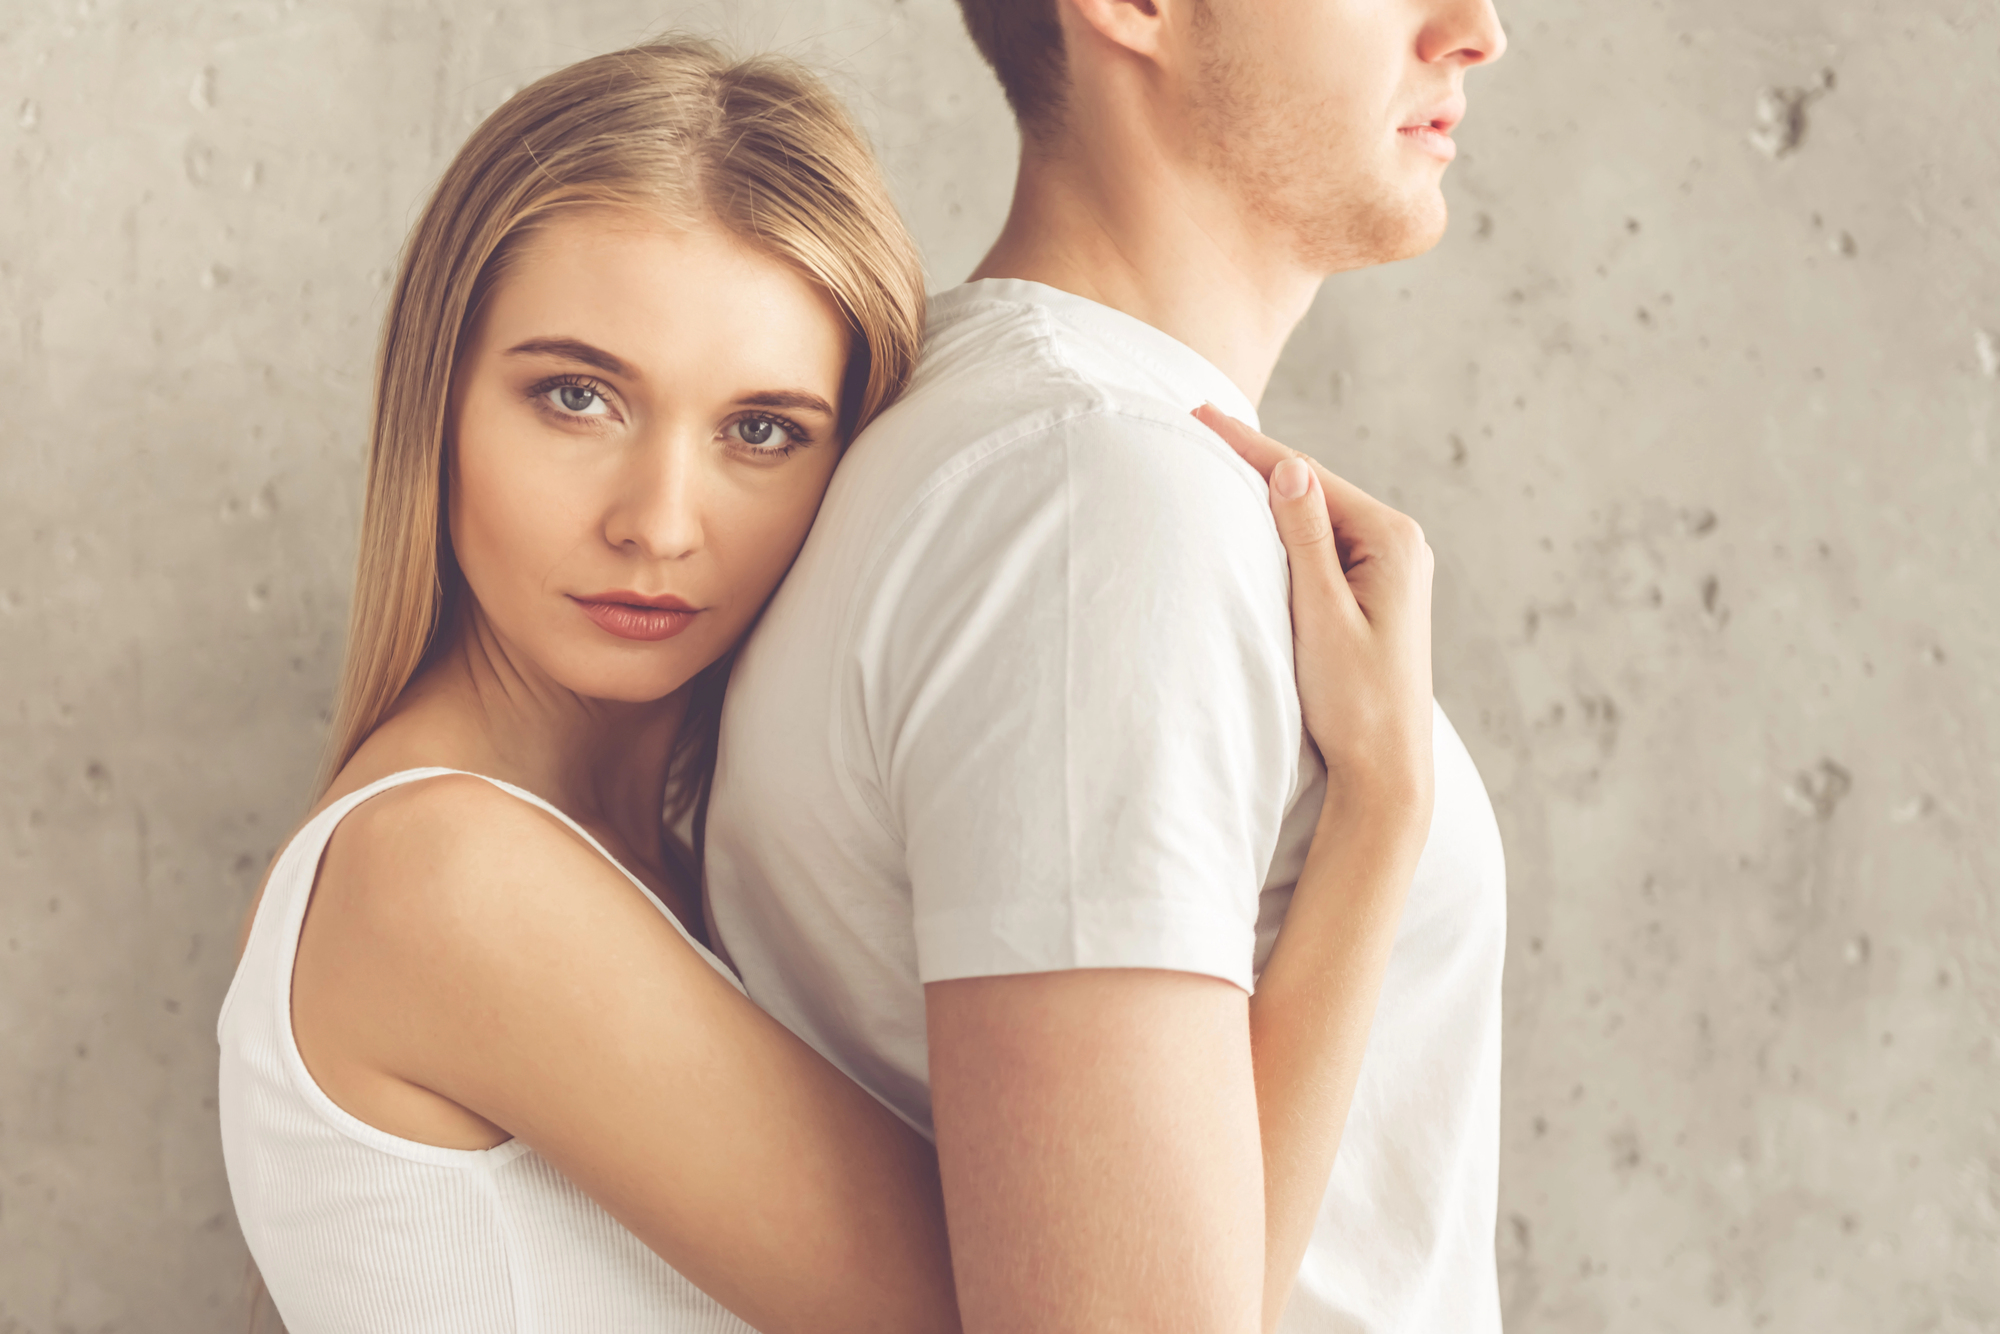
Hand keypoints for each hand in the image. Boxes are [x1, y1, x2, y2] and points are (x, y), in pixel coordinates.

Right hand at [1194, 405, 1434, 825]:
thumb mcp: (1321, 615)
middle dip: (1255, 458)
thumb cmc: (1356, 702)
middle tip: (1198, 424)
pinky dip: (1283, 523)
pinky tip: (1255, 510)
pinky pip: (1320, 542)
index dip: (1249, 448)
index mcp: (1392, 541)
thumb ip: (1305, 539)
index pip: (1306, 477)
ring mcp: (1388, 567)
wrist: (1385, 768)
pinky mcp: (1372, 591)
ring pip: (1314, 513)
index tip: (1200, 416)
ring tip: (1217, 455)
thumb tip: (1290, 468)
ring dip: (1267, 487)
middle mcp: (1398, 545)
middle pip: (1312, 487)